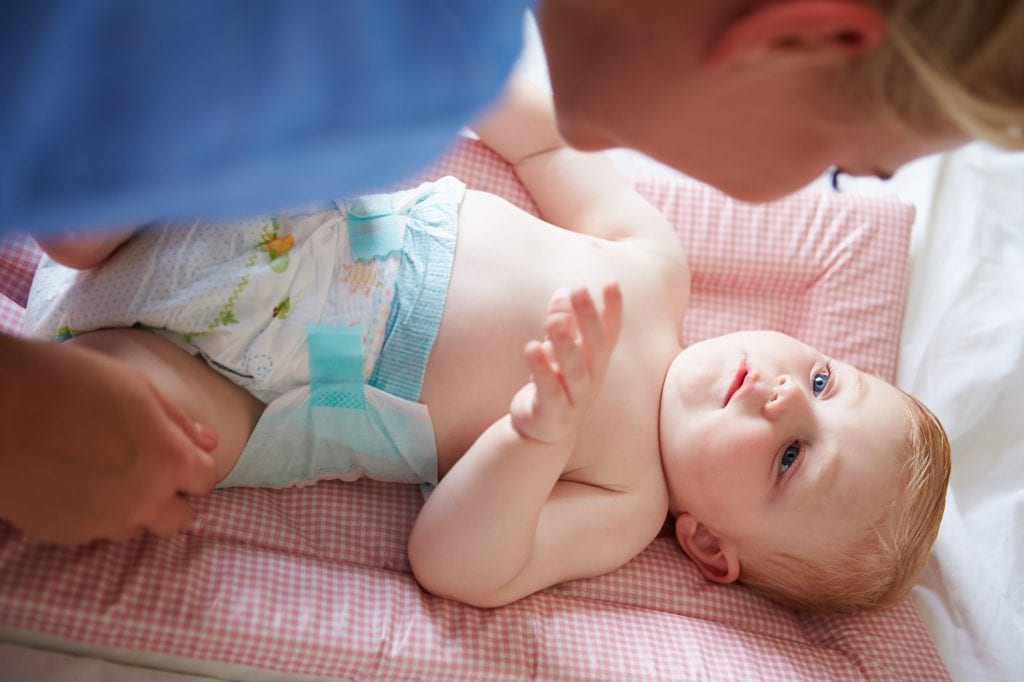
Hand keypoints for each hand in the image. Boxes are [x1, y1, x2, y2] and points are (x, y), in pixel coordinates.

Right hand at [0, 335, 218, 543]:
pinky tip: (68, 482)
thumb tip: (208, 441)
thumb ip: (178, 421)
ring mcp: (103, 524)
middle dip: (170, 497)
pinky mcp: (64, 535)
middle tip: (144, 470)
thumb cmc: (71, 383)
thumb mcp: (138, 387)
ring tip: (99, 472)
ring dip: (130, 506)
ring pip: (134, 527)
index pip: (207, 480)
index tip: (176, 453)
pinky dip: (89, 512)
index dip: (194, 465)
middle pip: (178, 519)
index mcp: (169, 462)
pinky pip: (92, 530)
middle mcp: (144, 501)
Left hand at [510, 282, 622, 443]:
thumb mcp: (559, 348)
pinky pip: (549, 391)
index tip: (612, 282)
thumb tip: (563, 293)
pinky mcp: (553, 413)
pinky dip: (541, 370)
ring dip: (566, 344)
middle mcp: (592, 378)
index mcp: (597, 360)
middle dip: (588, 317)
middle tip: (579, 289)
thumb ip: (562, 319)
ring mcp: (575, 398)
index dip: (613, 308)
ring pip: (574, 370)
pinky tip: (532, 348)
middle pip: (595, 346)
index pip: (609, 331)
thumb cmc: (555, 380)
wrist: (543, 429)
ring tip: (554, 320)